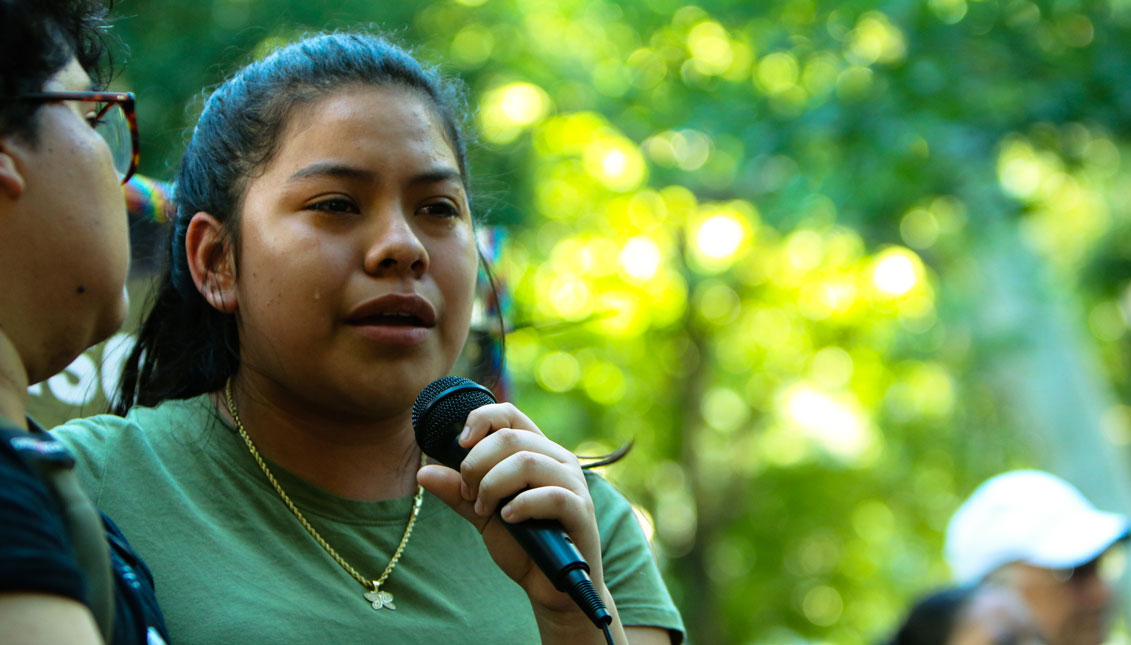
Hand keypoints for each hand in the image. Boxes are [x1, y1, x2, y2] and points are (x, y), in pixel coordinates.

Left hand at [416, 402, 607, 615]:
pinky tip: (508, 519)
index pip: (508, 415)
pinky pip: (550, 495)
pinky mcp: (580, 510)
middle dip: (477, 464)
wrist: (548, 586)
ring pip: (526, 462)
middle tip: (469, 494)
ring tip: (485, 511)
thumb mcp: (481, 515)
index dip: (480, 420)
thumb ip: (458, 492)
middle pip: (510, 437)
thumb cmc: (521, 545)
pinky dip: (521, 505)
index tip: (460, 445)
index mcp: (535, 452)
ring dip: (493, 486)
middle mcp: (557, 459)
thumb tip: (423, 472)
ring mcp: (572, 483)